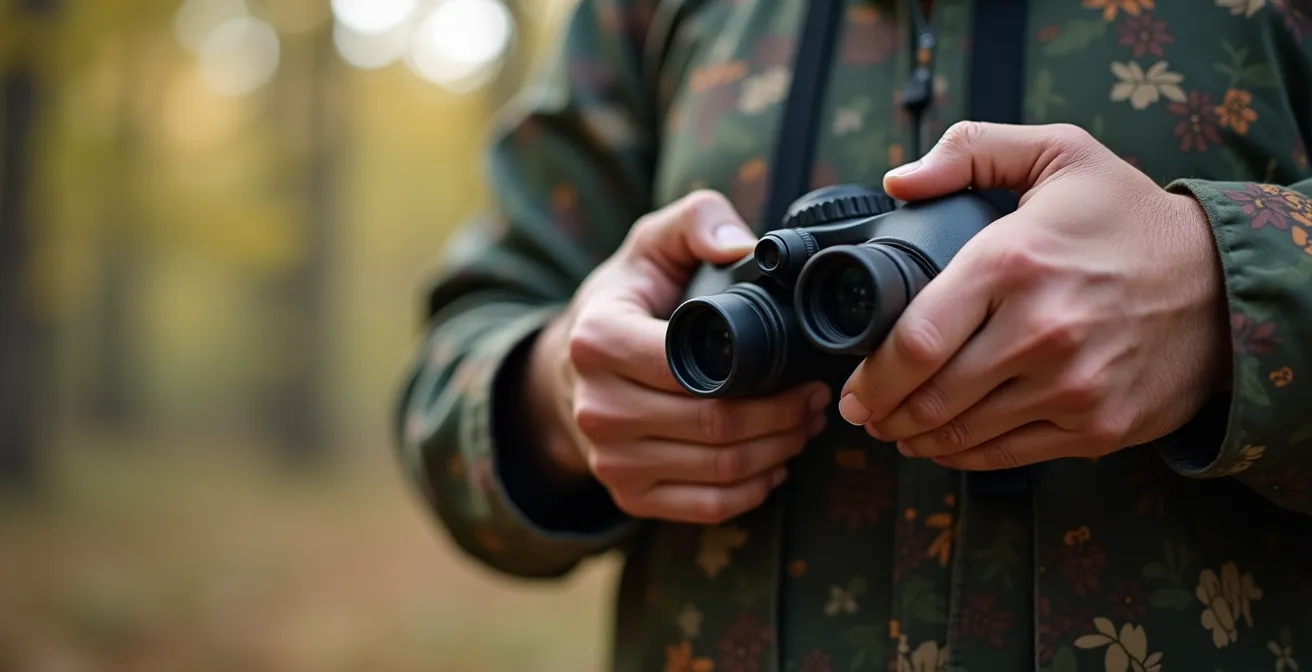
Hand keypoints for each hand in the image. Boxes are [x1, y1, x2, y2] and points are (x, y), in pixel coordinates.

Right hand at [524, 190, 829, 523]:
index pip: (696, 372)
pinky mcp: (626, 495)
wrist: (570, 367)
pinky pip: (705, 507)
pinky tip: (773, 463)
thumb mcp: (650, 244)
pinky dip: (751, 490)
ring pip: (718, 470)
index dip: (768, 379)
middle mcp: (597, 407)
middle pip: (716, 428)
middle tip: (816, 401)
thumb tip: (742, 246)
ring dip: (777, 452)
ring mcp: (609, 459)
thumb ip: (696, 221)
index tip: (806, 371)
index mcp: (599, 341)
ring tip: (803, 426)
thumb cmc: (626, 301)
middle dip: (784, 419)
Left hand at [837, 122, 1229, 469]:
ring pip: (962, 433)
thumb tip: (898, 180)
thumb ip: (971, 149)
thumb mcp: (1059, 153)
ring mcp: (1070, 386)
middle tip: (865, 413)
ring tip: (896, 429)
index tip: (853, 388)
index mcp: (1013, 262)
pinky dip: (963, 456)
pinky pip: (1006, 454)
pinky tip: (944, 445)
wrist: (1222, 282)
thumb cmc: (1128, 218)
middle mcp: (1039, 331)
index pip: (916, 341)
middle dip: (883, 413)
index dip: (871, 377)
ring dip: (916, 439)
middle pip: (930, 397)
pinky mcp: (1095, 427)